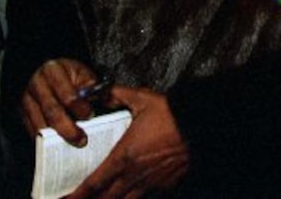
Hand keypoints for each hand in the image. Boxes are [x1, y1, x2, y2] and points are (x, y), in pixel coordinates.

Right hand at [20, 58, 98, 143]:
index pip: (67, 94)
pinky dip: (44, 140)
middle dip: (68, 129)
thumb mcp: (79, 71)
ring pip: (39, 123)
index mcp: (53, 71)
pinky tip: (56, 146)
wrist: (41, 70)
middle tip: (81, 140)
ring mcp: (26, 99)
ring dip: (56, 138)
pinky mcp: (21, 112)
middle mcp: (37, 84)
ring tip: (71, 146)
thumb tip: (105, 100)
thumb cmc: (65, 73)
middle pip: (52, 111)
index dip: (79, 107)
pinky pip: (31, 129)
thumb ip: (91, 85)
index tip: (90, 115)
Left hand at [69, 87, 188, 197]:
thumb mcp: (143, 99)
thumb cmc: (172, 114)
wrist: (202, 127)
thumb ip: (118, 95)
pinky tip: (130, 195)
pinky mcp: (166, 186)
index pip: (94, 183)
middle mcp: (134, 176)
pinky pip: (145, 197)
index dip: (77, 195)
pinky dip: (133, 198)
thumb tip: (100, 92)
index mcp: (124, 157)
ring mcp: (151, 184)